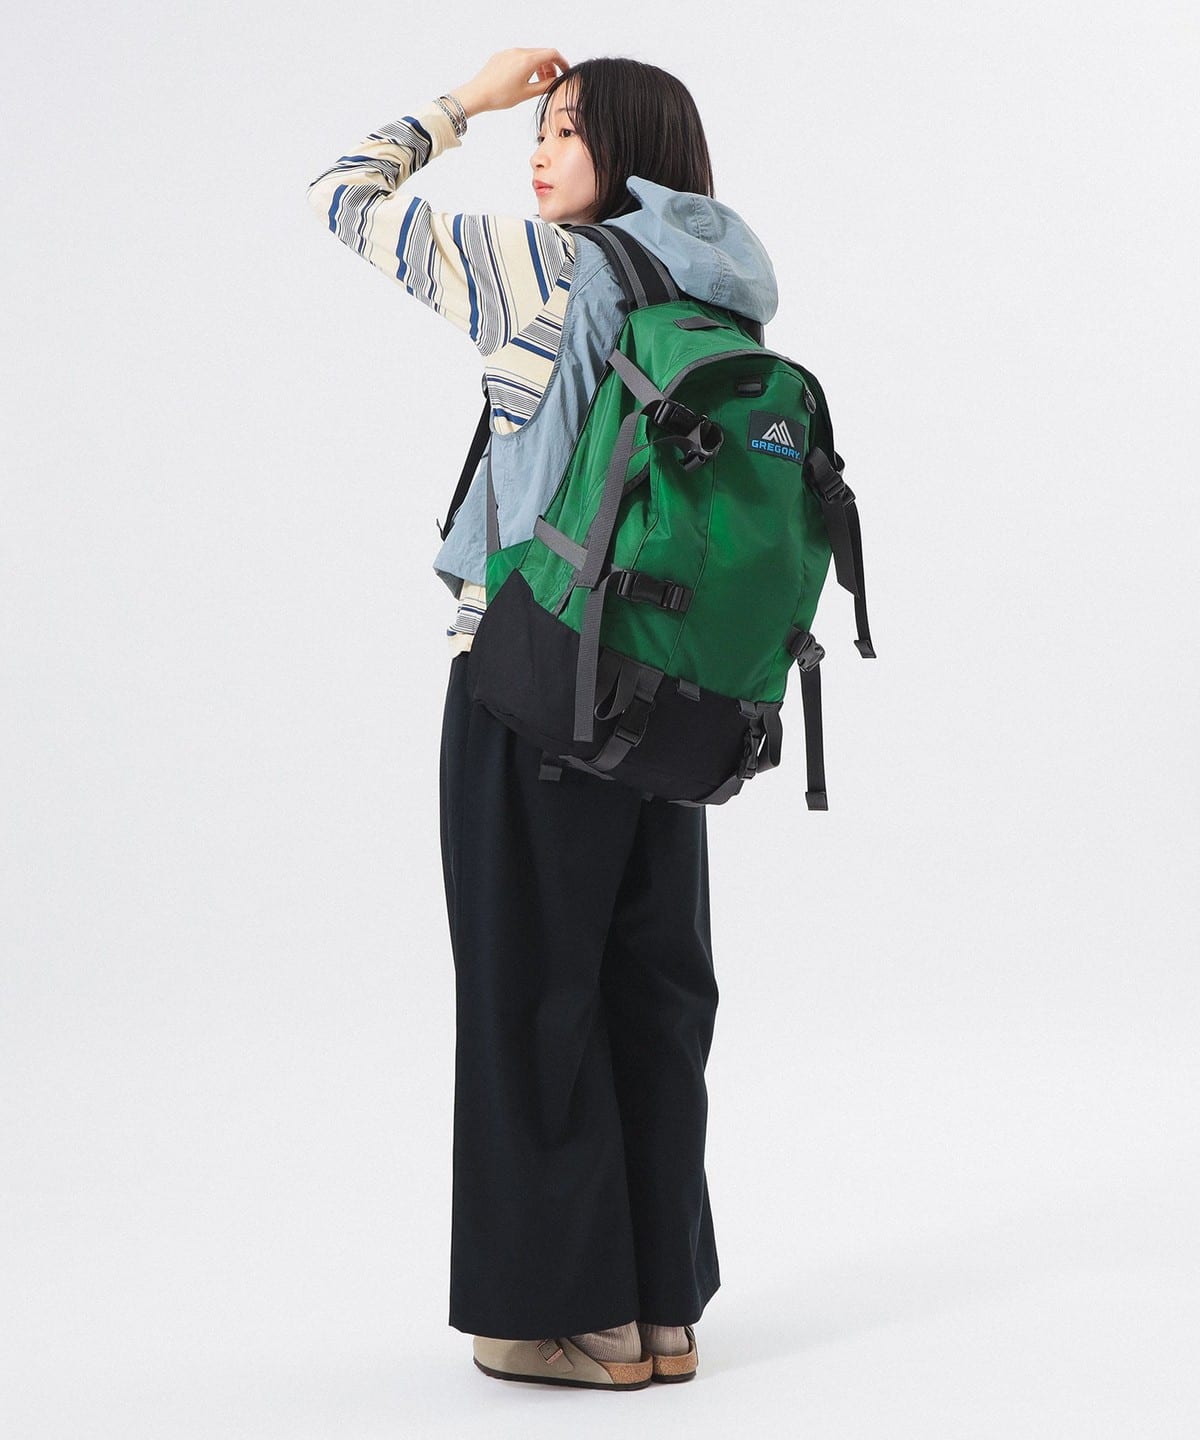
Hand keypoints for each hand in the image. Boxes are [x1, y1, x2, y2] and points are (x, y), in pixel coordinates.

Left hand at [451, 47, 569, 117]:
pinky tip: (523, 79)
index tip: (565, 71)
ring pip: (530, 55)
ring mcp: (509, 52)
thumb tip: (556, 82)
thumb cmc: (500, 95)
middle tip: (551, 81)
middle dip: (550, 66)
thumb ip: (545, 86)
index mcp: (528, 59)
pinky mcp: (501, 55)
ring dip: (538, 66)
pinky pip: (519, 56)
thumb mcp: (527, 93)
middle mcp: (519, 51)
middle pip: (541, 53)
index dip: (562, 62)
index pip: (552, 54)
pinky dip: (526, 65)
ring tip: (537, 81)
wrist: (478, 94)